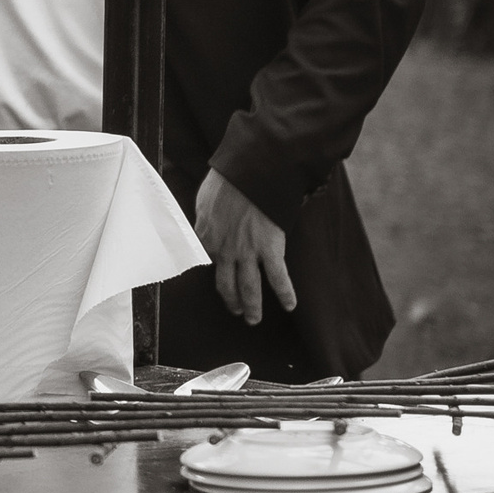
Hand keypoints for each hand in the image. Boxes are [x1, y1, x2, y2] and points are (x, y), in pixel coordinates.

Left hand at [196, 170, 295, 325]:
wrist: (251, 173)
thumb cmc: (226, 180)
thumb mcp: (204, 200)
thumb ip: (204, 218)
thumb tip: (204, 224)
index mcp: (205, 236)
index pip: (205, 263)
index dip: (212, 273)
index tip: (217, 280)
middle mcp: (224, 250)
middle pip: (225, 284)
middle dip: (230, 300)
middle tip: (235, 310)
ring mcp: (247, 252)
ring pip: (248, 288)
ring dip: (251, 306)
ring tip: (252, 319)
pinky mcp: (270, 249)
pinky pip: (278, 278)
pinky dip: (285, 293)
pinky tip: (289, 306)